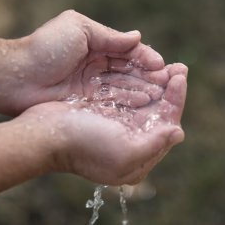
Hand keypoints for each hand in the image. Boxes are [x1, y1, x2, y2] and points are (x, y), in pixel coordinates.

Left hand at [11, 10, 168, 112]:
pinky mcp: (87, 102)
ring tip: (162, 95)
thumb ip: (109, 35)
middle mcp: (97, 65)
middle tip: (170, 83)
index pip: (127, 51)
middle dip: (149, 76)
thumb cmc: (46, 47)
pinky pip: (113, 101)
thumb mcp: (79, 29)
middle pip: (129, 71)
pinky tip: (145, 103)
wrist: (17, 76)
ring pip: (124, 86)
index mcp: (96, 44)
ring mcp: (93, 85)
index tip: (162, 66)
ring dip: (143, 89)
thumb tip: (138, 37)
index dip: (146, 58)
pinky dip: (129, 101)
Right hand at [15, 63, 187, 184]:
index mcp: (139, 159)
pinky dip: (136, 83)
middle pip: (157, 113)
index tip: (180, 77)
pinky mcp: (103, 115)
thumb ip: (155, 144)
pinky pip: (126, 97)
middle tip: (179, 67)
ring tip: (166, 65)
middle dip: (169, 89)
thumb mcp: (125, 152)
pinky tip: (142, 69)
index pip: (168, 125)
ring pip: (143, 103)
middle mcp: (130, 144)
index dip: (176, 100)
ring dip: (155, 83)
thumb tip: (178, 132)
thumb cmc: (84, 145)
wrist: (44, 134)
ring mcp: (116, 129)